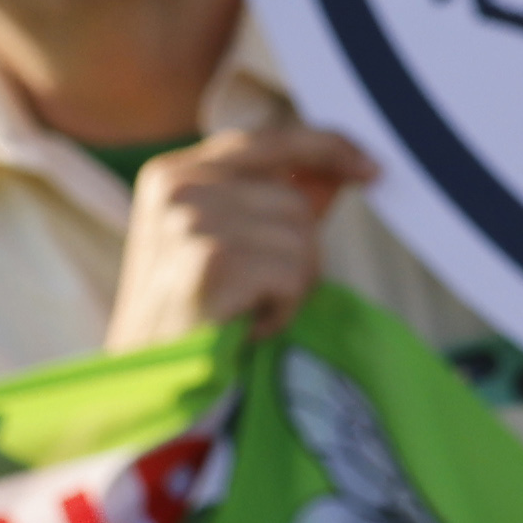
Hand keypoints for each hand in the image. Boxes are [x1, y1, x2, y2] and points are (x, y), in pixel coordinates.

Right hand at [101, 125, 374, 348]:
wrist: (152, 381)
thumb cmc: (192, 317)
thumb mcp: (227, 244)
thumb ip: (275, 200)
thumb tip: (337, 169)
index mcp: (172, 174)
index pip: (269, 141)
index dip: (326, 149)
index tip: (370, 167)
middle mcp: (177, 187)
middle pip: (295, 202)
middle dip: (297, 255)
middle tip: (255, 296)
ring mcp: (190, 222)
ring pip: (302, 238)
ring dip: (290, 286)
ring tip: (245, 311)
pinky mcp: (212, 261)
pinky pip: (293, 275)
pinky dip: (283, 310)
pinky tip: (246, 326)